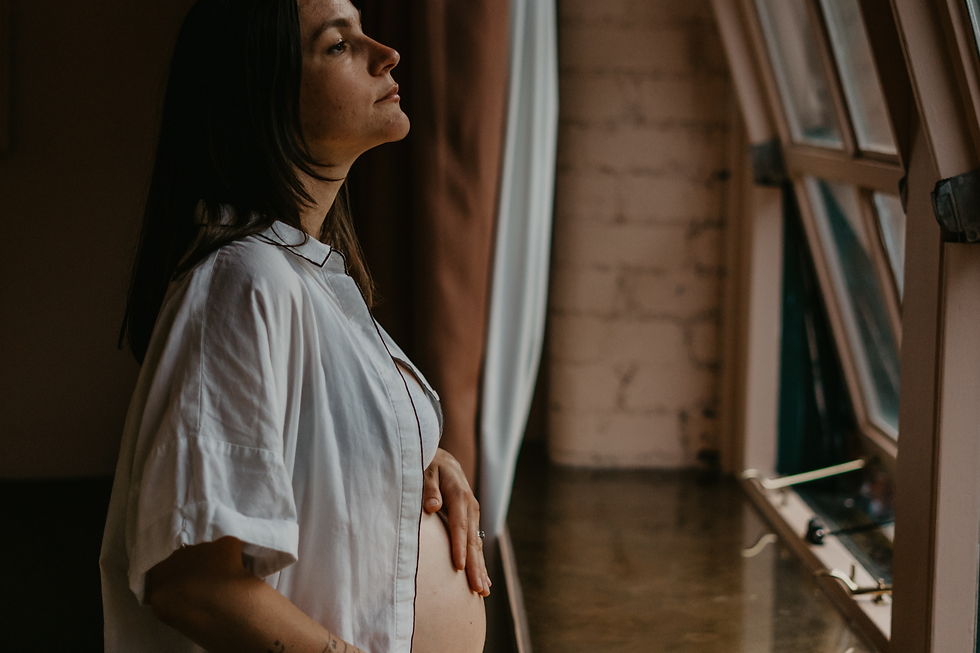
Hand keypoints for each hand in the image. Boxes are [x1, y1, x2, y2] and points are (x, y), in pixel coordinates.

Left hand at [422, 448, 490, 595]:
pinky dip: (480, 562)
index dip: (459, 546)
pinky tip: (483, 579)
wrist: (444, 460)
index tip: (459, 567)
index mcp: (459, 494)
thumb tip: (433, 506)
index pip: (459, 525)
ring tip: (484, 590)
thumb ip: (428, 487)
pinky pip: (476, 543)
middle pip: (473, 540)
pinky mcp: (471, 521)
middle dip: (476, 566)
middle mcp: (470, 506)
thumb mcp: (425, 470)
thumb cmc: (430, 465)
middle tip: (478, 589)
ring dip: (481, 568)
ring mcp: (473, 514)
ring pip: (477, 544)